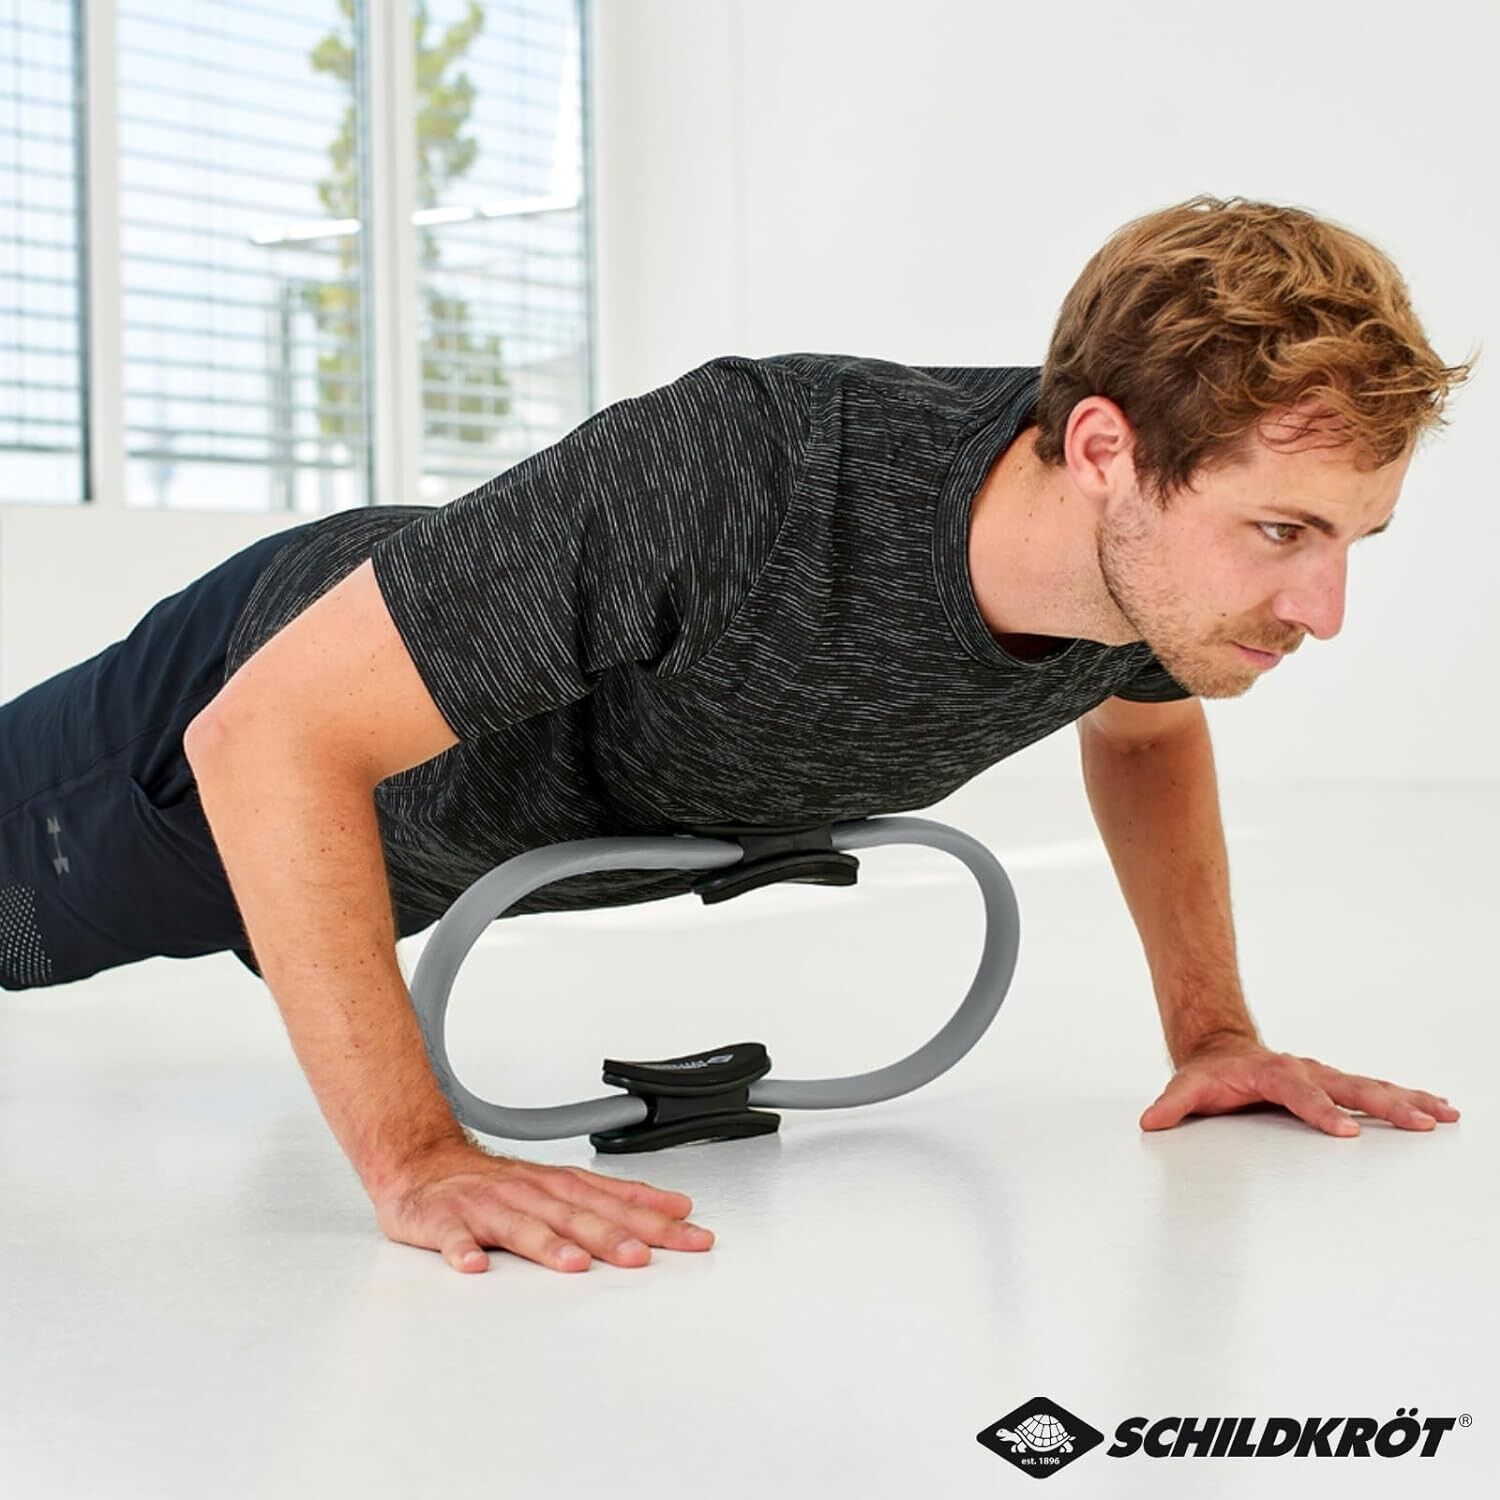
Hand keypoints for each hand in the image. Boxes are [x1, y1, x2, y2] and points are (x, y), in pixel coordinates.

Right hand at [373, 1138, 715, 1273]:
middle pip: (574, 1214)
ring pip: (520, 1225)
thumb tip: (676, 1208)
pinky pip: (452, 1237)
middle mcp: (528, 1192)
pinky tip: (473, 1265)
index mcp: (557, 1186)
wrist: (421, 1164)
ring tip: (573, 1264)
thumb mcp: (561, 1185)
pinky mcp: (443, 1220)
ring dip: (547, 1244)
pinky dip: (462, 1249)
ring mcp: (485, 1205)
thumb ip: (616, 1199)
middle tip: (640, 1256)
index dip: (654, 1217)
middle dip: (610, 1235)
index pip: (614, 1200)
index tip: (691, 1233)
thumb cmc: (497, 1186)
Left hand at [1139, 1034, 1460, 1136]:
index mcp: (1273, 1073)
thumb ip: (1171, 1105)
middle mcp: (1305, 1071)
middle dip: (1385, 1105)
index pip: (1300, 1094)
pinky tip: (1438, 1110)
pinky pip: (1375, 1092)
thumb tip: (1151, 1122)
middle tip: (1420, 1122)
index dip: (1321, 1113)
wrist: (1220, 1050)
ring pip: (1371, 1088)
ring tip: (1444, 1114)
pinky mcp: (1335, 1086)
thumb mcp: (1187, 1086)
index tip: (1346, 1133)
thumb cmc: (1209, 1073)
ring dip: (1408, 1101)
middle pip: (1348, 1087)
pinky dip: (1407, 1099)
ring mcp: (1324, 1077)